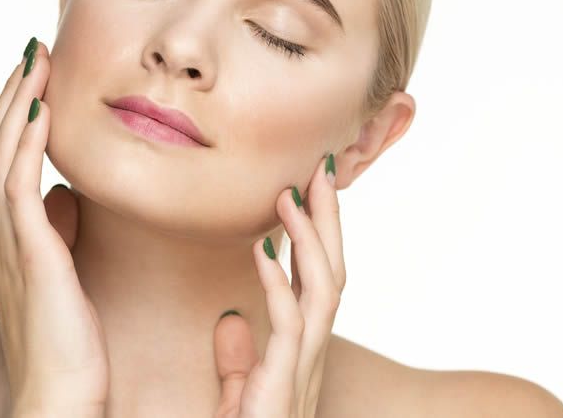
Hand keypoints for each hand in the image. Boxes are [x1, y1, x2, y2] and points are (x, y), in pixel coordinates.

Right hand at [0, 37, 103, 416]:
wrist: (56, 399)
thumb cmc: (67, 347)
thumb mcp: (61, 278)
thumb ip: (57, 234)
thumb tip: (64, 197)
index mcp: (3, 240)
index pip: (0, 161)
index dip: (14, 114)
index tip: (36, 76)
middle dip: (12, 93)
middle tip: (33, 51)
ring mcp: (5, 242)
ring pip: (0, 153)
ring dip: (18, 101)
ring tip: (37, 59)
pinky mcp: (28, 252)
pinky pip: (18, 182)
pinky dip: (25, 140)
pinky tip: (42, 106)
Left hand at [212, 153, 345, 416]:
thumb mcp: (239, 400)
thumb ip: (238, 364)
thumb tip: (230, 322)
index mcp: (298, 354)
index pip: (314, 281)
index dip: (315, 235)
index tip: (306, 187)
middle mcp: (310, 358)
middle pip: (331, 274)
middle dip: (328, 222)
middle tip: (321, 168)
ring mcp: (304, 372)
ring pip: (323, 292)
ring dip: (310, 240)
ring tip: (294, 193)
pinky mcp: (285, 390)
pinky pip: (291, 329)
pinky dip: (280, 286)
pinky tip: (264, 252)